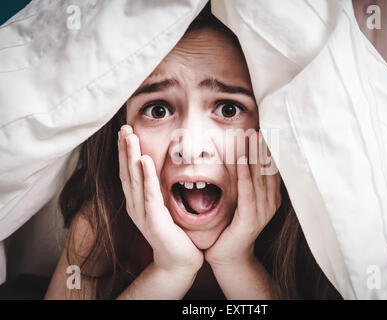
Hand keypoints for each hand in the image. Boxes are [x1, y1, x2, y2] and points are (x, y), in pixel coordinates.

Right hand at [118, 125, 202, 275]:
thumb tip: (159, 168)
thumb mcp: (163, 206)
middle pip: (126, 172)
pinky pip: (150, 195)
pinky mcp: (155, 221)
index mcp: (137, 202)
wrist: (178, 261)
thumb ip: (157, 190)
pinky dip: (147, 177)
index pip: (128, 172)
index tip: (125, 131)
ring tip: (129, 137)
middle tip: (123, 127)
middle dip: (124, 149)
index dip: (125, 152)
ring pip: (134, 180)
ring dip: (130, 156)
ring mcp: (142, 214)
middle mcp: (135, 206)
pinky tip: (144, 160)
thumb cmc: (173, 233)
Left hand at [205, 132, 281, 268]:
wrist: (228, 257)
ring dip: (255, 155)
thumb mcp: (242, 201)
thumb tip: (242, 158)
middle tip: (261, 125)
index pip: (271, 168)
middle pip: (268, 169)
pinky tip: (242, 159)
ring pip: (259, 177)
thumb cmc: (232, 227)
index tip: (265, 128)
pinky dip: (245, 175)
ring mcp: (262, 212)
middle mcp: (270, 203)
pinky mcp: (250, 219)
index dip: (268, 149)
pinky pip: (247, 192)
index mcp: (271, 197)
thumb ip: (246, 183)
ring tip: (252, 136)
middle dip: (264, 147)